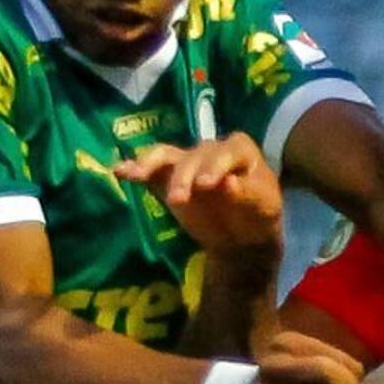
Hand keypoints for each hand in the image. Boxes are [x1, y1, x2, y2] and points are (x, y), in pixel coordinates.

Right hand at [119, 134, 282, 260]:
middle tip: (178, 201)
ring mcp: (187, 161)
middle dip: (183, 176)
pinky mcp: (170, 177)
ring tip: (135, 174)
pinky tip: (119, 172)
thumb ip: (247, 194)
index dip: (214, 167)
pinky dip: (135, 168)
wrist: (243, 234)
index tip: (206, 186)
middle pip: (192, 157)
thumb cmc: (258, 214)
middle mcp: (210, 149)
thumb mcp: (263, 206)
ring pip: (166, 155)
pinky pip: (152, 169)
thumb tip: (229, 184)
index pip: (224, 152)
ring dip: (150, 164)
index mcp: (238, 150)